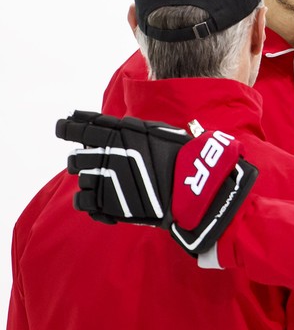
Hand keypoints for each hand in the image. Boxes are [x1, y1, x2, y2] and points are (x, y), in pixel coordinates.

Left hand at [56, 110, 257, 254]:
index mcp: (118, 132)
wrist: (194, 189)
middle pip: (76, 157)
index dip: (67, 126)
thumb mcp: (160, 131)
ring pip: (81, 178)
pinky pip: (84, 201)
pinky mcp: (107, 204)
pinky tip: (104, 200)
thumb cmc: (183, 157)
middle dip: (83, 159)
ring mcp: (104, 180)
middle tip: (97, 163)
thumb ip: (134, 129)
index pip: (78, 126)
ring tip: (109, 184)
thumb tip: (121, 125)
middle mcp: (106, 153)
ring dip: (91, 179)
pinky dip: (91, 200)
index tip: (64, 127)